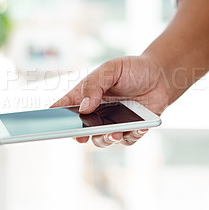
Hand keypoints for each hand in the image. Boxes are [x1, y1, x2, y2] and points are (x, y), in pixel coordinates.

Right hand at [51, 55, 169, 147]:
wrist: (161, 76)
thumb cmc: (132, 69)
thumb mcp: (111, 69)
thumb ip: (94, 85)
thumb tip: (83, 108)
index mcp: (86, 95)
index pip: (64, 107)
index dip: (53, 116)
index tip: (46, 124)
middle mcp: (96, 112)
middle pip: (80, 129)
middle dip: (79, 134)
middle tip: (81, 135)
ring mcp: (112, 123)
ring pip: (101, 140)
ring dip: (106, 138)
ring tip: (116, 133)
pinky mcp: (130, 130)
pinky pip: (127, 140)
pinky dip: (131, 135)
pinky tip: (139, 127)